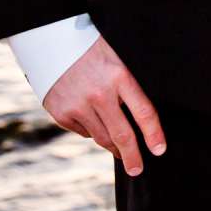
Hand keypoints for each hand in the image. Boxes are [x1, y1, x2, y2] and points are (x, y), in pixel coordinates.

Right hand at [42, 35, 166, 175]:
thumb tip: (140, 120)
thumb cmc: (91, 49)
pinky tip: (92, 120)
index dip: (154, 135)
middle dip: (133, 157)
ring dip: (113, 147)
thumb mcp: (116, 58)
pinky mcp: (62, 113)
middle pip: (122, 135)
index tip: (159, 150)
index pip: (144, 113)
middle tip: (137, 169)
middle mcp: (99, 94)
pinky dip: (91, 130)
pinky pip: (83, 132)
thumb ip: (127, 87)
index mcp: (119, 76)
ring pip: (102, 138)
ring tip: (119, 151)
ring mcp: (78, 105)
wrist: (51, 41)